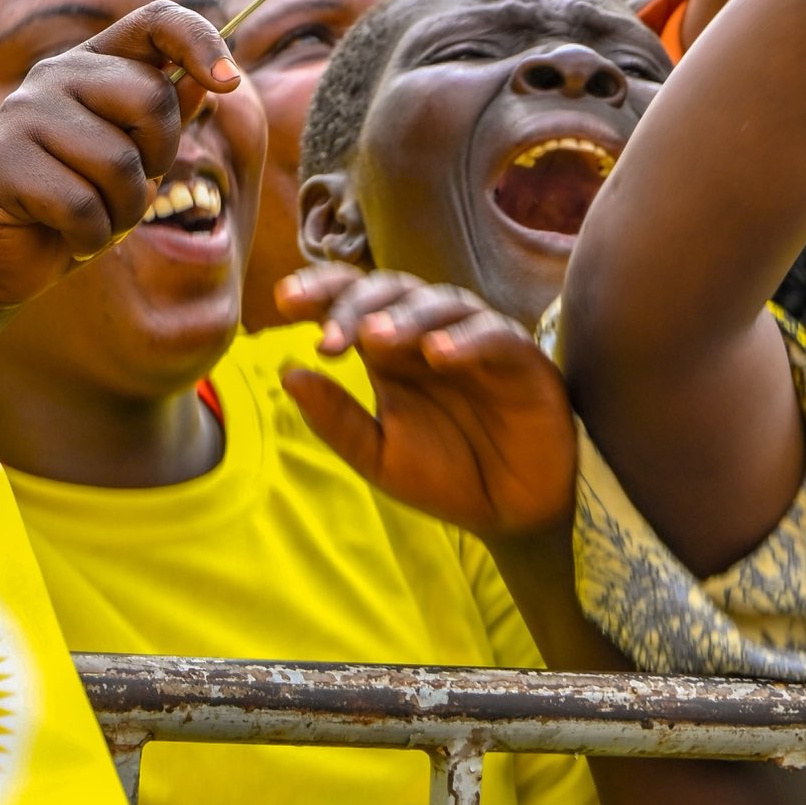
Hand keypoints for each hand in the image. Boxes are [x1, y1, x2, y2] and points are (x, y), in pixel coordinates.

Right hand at [0, 0, 237, 311]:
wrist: (4, 262)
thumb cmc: (78, 207)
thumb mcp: (134, 163)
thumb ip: (165, 122)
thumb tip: (211, 82)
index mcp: (91, 65)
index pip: (154, 21)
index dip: (200, 40)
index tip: (229, 81)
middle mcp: (53, 77)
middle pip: (152, 98)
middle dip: (159, 161)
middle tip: (129, 192)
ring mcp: (21, 115)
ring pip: (120, 164)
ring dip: (124, 213)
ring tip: (96, 221)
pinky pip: (83, 208)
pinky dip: (92, 239)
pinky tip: (69, 240)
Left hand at [274, 265, 576, 544]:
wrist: (510, 515)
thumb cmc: (444, 476)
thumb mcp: (379, 456)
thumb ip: (336, 419)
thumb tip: (288, 374)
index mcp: (388, 350)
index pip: (350, 299)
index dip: (320, 290)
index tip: (284, 301)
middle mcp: (429, 333)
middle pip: (389, 290)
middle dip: (354, 306)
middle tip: (329, 337)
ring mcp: (475, 339)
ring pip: (439, 303)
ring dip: (404, 317)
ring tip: (375, 340)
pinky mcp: (521, 357)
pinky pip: (494, 334)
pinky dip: (465, 339)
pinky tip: (438, 354)